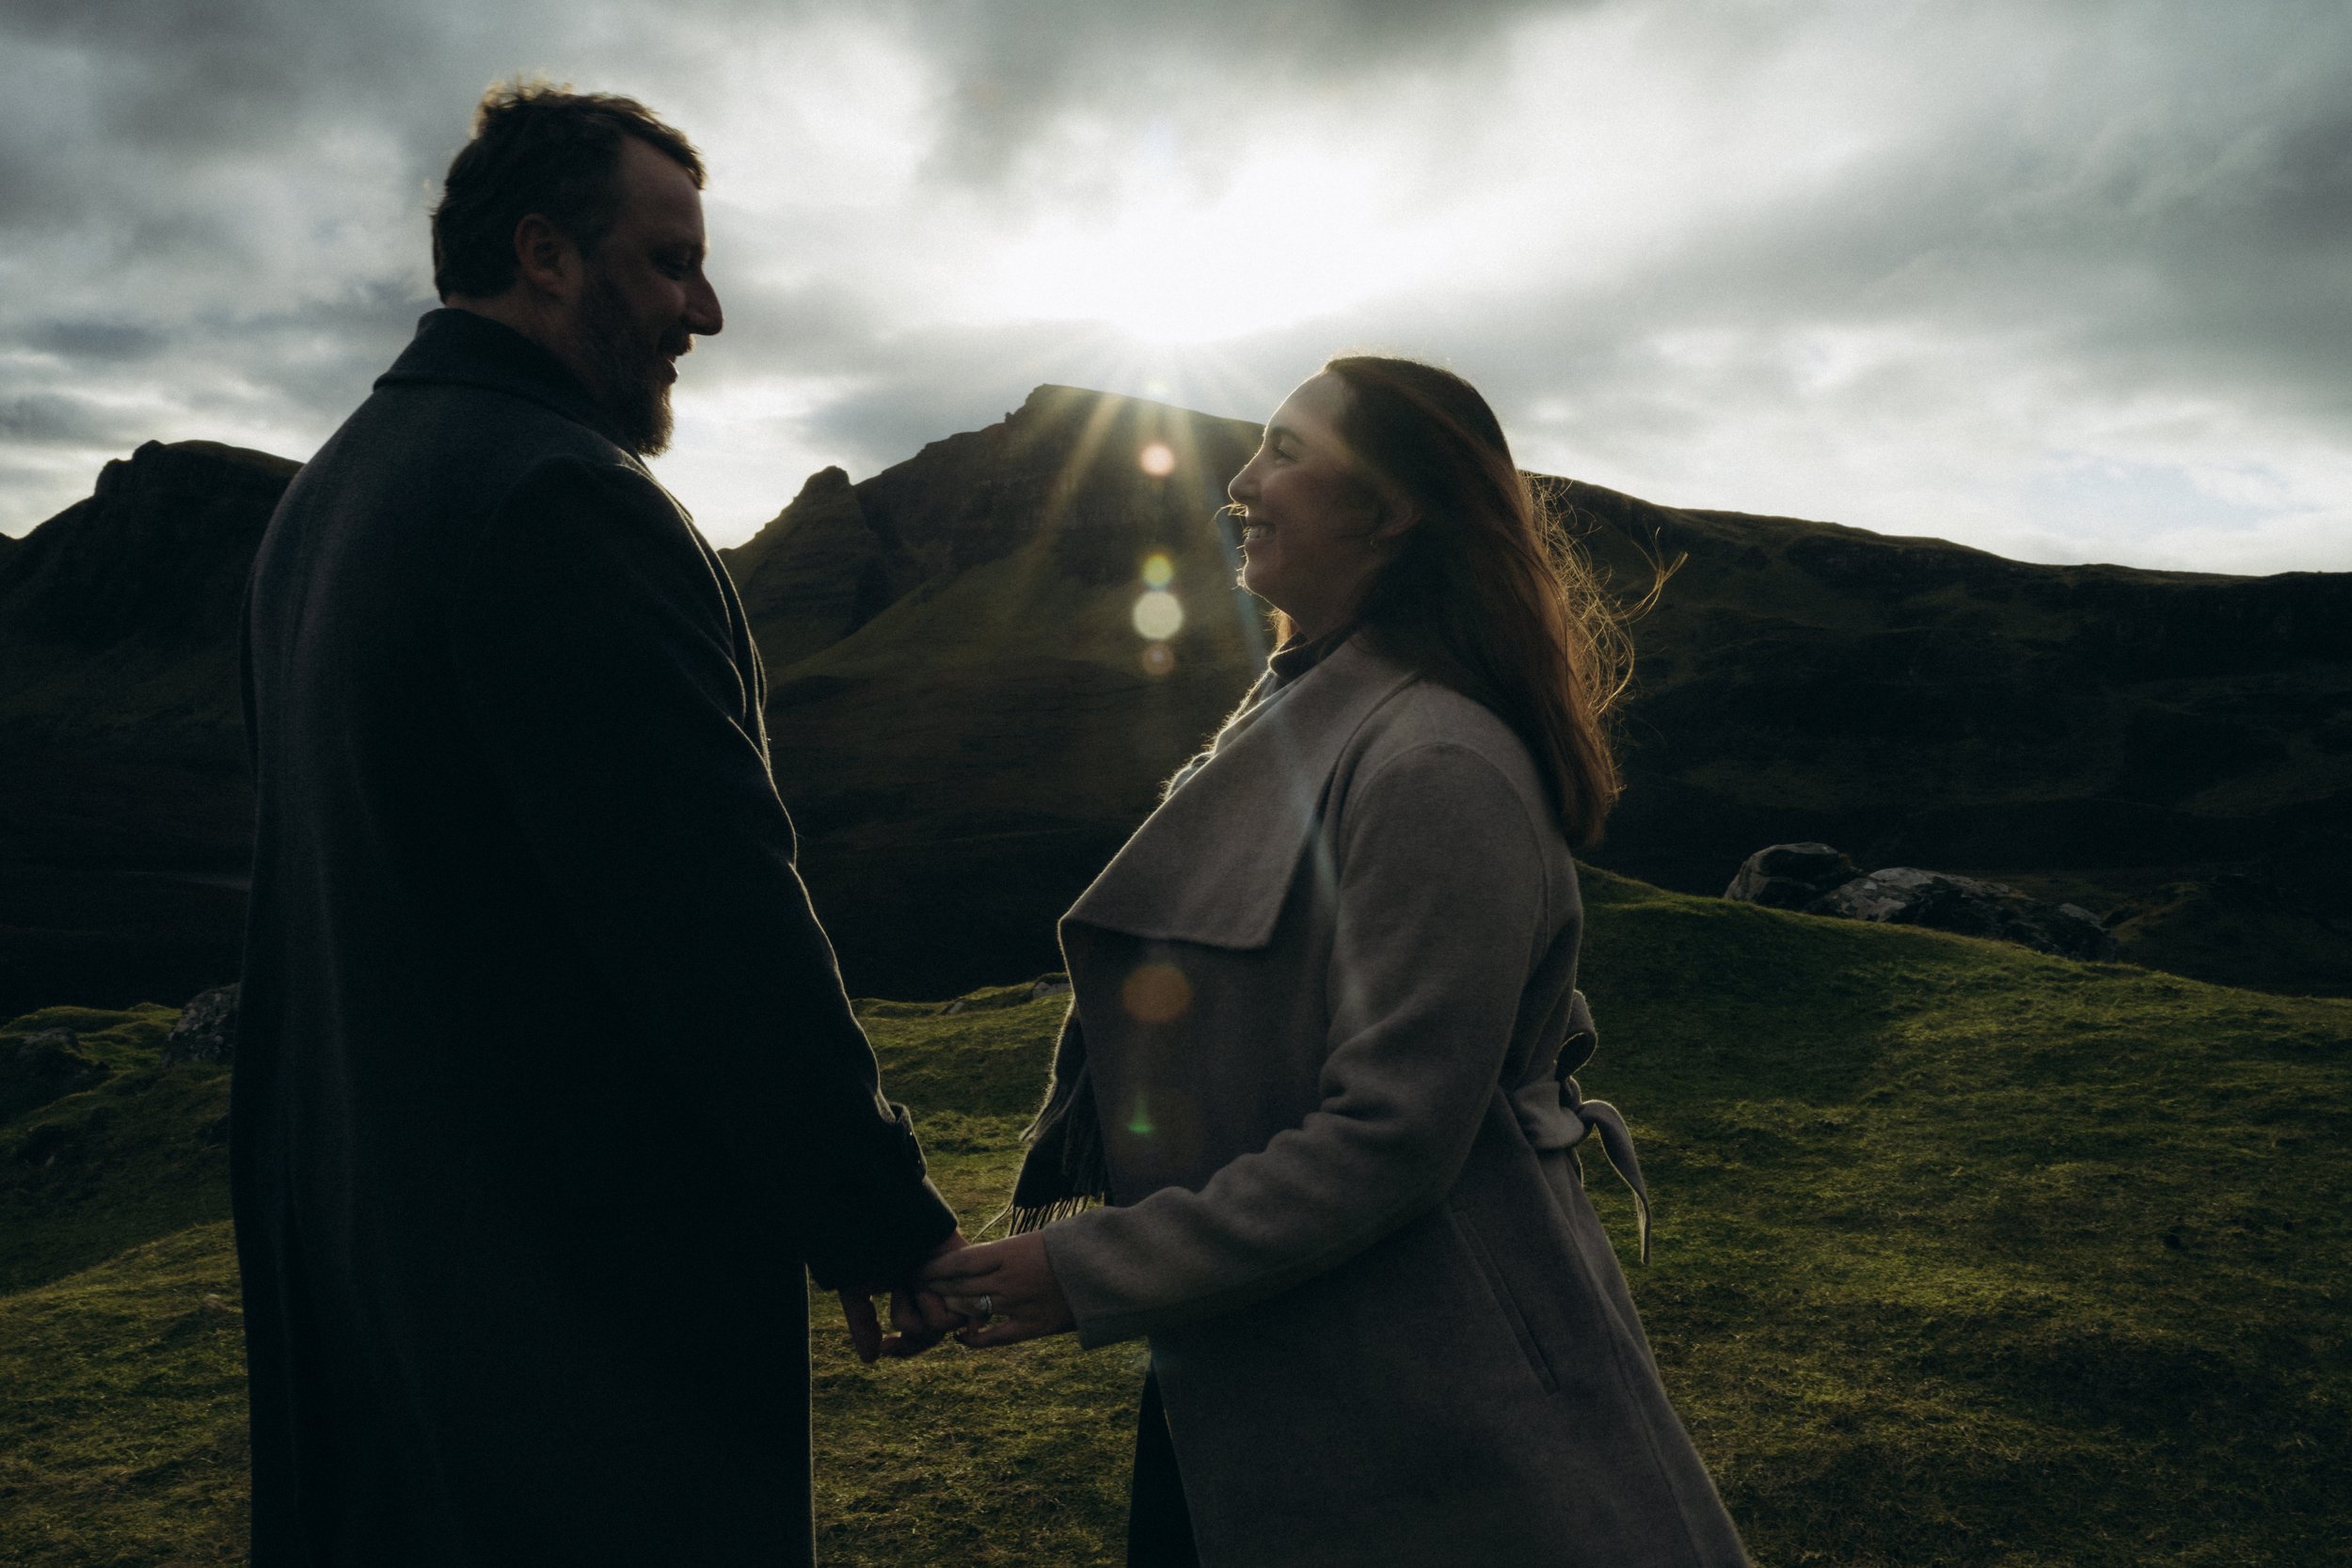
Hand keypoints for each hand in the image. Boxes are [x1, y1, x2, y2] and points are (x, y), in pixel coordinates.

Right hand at [838, 1232, 974, 1363]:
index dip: (902, 1348)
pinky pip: (954, 1316)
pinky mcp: (964, 1277)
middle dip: (907, 1343)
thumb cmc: (865, 1246)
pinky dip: (932, 1304)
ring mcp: (947, 1283)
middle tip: (888, 1343)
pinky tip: (919, 1282)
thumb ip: (863, 1323)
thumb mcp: (857, 1289)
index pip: (916, 1332)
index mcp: (909, 1291)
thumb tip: (870, 1359)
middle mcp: (930, 1289)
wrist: (881, 1217)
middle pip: (929, 1336)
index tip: (883, 1348)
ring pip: (937, 1329)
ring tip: (903, 1284)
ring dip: (912, 1313)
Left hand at [915, 1231, 1075, 1347]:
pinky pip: (994, 1338)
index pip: (959, 1263)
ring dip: (950, 1310)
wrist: (1107, 1270)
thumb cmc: (1073, 1247)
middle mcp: (1008, 1281)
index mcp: (1009, 1253)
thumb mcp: (1036, 1239)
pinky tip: (962, 1338)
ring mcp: (1019, 1306)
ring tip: (936, 1308)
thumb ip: (1006, 1251)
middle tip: (918, 1290)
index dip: (934, 1268)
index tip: (919, 1269)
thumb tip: (981, 1258)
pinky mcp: (1033, 1328)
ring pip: (970, 1310)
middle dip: (934, 1289)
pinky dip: (974, 1339)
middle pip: (958, 1287)